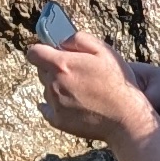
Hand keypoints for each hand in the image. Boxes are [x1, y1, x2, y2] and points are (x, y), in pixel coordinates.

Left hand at [25, 28, 159, 148]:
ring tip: (81, 90)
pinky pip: (47, 108)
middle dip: (53, 68)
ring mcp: (54, 104)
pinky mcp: (57, 121)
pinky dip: (55, 105)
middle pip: (41, 71)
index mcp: (62, 65)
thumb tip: (61, 41)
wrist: (125, 118)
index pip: (34, 53)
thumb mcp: (103, 51)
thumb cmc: (117, 82)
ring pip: (47, 89)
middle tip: (76, 72)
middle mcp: (53, 84)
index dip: (42, 50)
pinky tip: (72, 104)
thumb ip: (78, 39)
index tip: (52, 52)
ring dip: (57, 86)